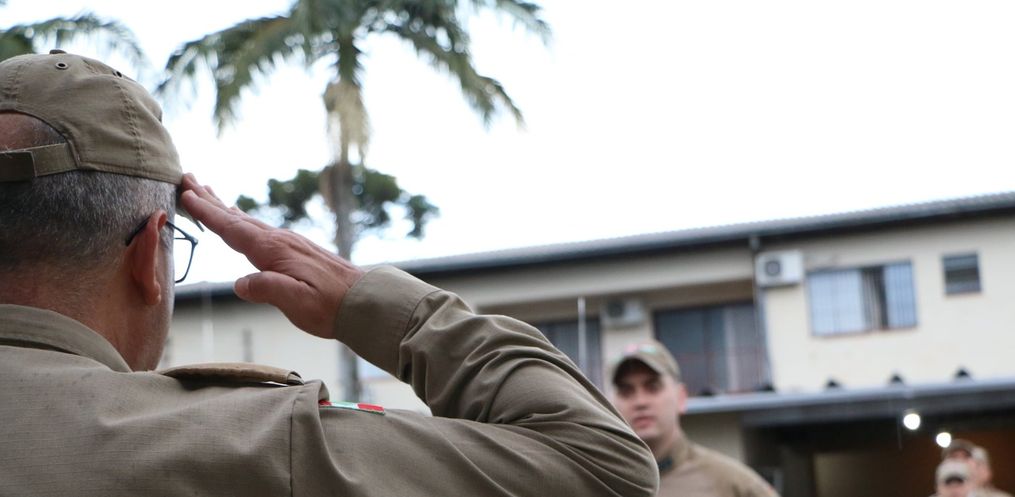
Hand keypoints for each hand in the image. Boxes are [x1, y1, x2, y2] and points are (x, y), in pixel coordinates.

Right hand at [179, 173, 363, 338]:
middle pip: (236, 217)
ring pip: (248, 221)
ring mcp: (289, 243)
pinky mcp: (296, 250)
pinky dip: (243, 220)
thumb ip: (268, 290)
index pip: (232, 228)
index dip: (207, 212)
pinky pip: (260, 230)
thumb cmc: (329, 306)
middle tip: (187, 178)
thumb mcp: (296, 302)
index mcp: (273, 251)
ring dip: (225, 207)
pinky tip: (242, 221)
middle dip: (210, 199)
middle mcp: (279, 240)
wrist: (363, 301)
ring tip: (207, 193)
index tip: (185, 193)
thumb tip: (239, 283)